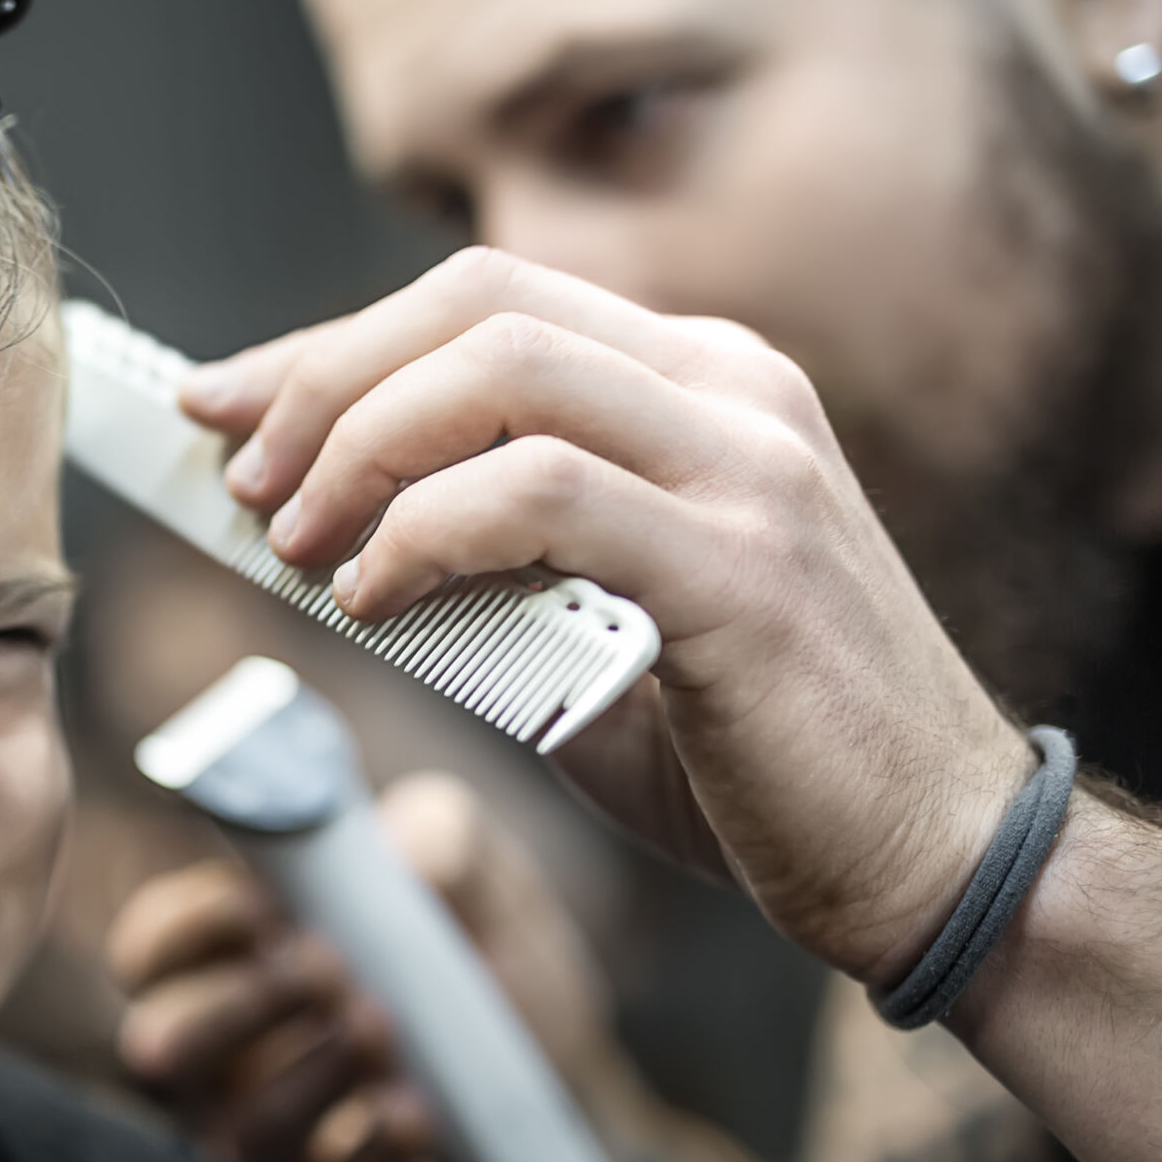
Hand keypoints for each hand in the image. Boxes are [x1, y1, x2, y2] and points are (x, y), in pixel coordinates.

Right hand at [107, 771, 615, 1161]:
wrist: (574, 1066)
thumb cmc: (486, 949)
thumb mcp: (477, 871)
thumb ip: (441, 832)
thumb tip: (407, 853)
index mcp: (232, 965)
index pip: (150, 953)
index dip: (188, 929)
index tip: (264, 907)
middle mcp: (230, 1066)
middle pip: (158, 1053)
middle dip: (237, 1008)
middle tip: (326, 971)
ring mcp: (281, 1151)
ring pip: (239, 1138)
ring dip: (309, 1077)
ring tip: (383, 1028)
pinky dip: (368, 1158)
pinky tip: (417, 1112)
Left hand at [187, 248, 1032, 983]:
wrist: (942, 861)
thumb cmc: (758, 757)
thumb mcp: (596, 634)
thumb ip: (487, 569)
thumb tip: (316, 546)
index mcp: (700, 385)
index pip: (484, 301)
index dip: (330, 343)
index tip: (219, 404)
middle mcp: (729, 392)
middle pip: (476, 304)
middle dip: (322, 379)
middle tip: (237, 480)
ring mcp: (748, 466)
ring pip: (502, 371)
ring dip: (359, 451)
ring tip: (288, 544)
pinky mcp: (743, 566)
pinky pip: (541, 492)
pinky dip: (424, 532)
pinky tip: (369, 596)